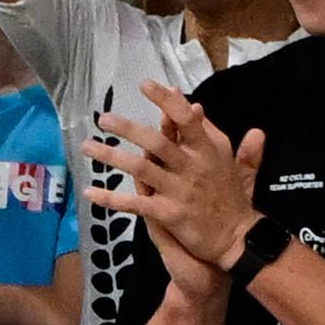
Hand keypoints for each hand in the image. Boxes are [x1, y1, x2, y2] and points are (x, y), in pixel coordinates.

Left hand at [83, 79, 265, 273]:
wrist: (238, 240)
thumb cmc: (233, 200)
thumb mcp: (236, 164)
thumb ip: (214, 130)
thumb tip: (200, 106)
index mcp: (209, 151)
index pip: (186, 120)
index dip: (167, 101)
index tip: (146, 85)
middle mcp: (193, 167)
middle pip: (157, 142)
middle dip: (128, 128)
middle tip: (103, 118)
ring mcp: (180, 190)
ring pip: (140, 169)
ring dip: (111, 156)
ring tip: (86, 147)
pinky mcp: (169, 214)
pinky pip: (135, 204)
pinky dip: (111, 199)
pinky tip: (89, 193)